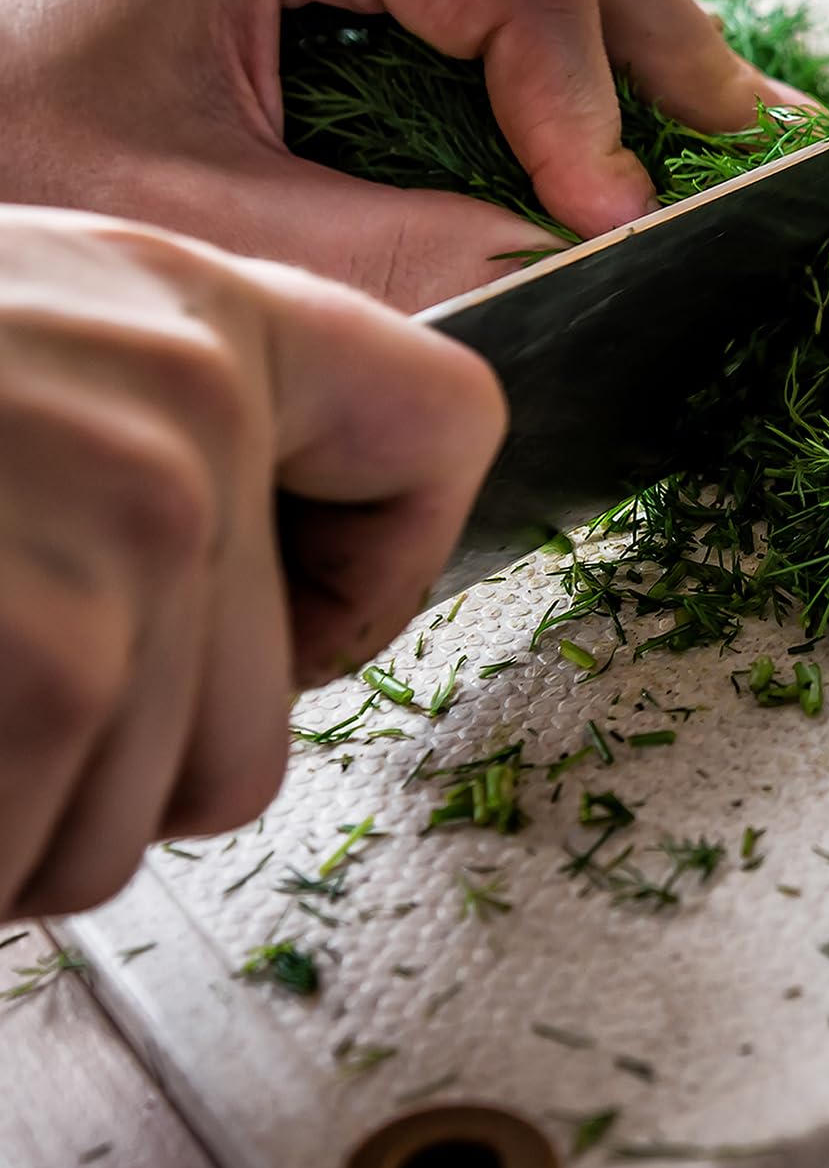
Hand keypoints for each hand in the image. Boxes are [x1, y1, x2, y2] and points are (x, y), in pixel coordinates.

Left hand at [0, 0, 798, 310]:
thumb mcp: (194, 213)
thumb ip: (392, 249)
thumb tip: (562, 265)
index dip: (592, 107)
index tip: (617, 224)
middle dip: (666, 45)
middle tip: (752, 147)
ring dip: (633, 42)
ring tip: (712, 133)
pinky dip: (566, 49)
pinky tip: (611, 113)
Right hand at [0, 206, 503, 921]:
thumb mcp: (13, 343)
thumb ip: (156, 422)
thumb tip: (268, 569)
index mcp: (202, 313)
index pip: (445, 424)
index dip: (385, 563)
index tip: (299, 618)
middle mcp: (200, 402)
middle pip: (277, 696)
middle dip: (132, 750)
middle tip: (6, 682)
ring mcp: (145, 526)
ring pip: (170, 799)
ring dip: (37, 805)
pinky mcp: (66, 657)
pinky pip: (57, 854)